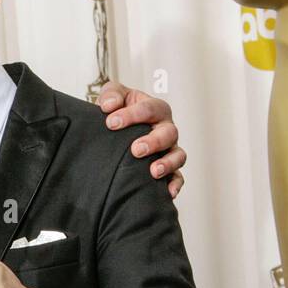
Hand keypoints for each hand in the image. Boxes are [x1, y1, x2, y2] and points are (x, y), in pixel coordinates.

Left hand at [97, 81, 185, 197]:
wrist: (116, 129)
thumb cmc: (118, 110)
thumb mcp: (113, 95)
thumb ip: (111, 94)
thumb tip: (109, 106)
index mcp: (155, 109)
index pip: (148, 109)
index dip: (131, 115)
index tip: (111, 123)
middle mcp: (166, 129)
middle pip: (169, 133)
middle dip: (154, 142)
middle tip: (136, 150)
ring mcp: (169, 149)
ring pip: (178, 156)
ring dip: (168, 163)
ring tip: (153, 171)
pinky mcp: (168, 169)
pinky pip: (178, 178)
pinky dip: (175, 184)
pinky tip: (168, 193)